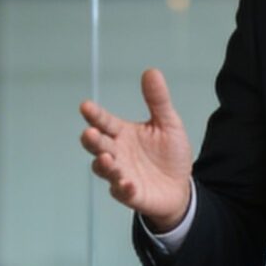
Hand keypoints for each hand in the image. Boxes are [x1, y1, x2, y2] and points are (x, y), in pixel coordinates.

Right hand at [80, 68, 194, 231]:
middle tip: (89, 133)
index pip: (104, 122)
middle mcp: (117, 153)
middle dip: (92, 140)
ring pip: (104, 169)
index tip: (85, 106)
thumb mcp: (168, 124)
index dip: (95, 115)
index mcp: (123, 134)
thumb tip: (151, 71)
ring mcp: (121, 174)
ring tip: (106, 158)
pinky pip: (122, 192)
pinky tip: (127, 183)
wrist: (180, 187)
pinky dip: (123, 188)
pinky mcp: (130, 194)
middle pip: (98, 145)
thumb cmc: (169, 155)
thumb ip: (158, 100)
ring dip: (104, 164)